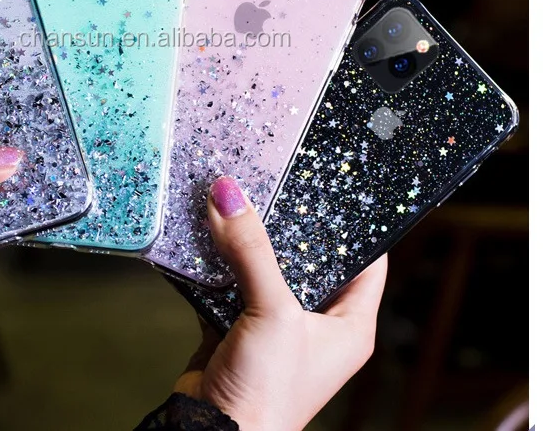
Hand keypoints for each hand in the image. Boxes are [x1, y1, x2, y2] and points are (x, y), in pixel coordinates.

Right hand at [174, 176, 387, 430]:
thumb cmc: (268, 394)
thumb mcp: (272, 312)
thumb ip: (252, 250)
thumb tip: (229, 195)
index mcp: (348, 324)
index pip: (367, 261)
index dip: (356, 224)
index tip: (337, 186)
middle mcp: (316, 322)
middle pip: (308, 257)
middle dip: (288, 223)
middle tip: (275, 182)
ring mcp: (275, 324)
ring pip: (264, 266)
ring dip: (248, 239)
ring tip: (237, 198)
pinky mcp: (237, 325)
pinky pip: (230, 280)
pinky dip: (218, 260)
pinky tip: (208, 233)